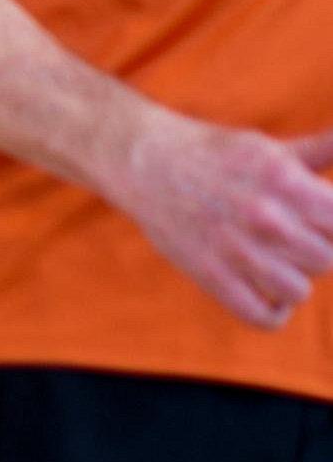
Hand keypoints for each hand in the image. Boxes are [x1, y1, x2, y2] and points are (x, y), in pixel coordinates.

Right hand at [104, 118, 332, 328]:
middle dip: (319, 253)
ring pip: (298, 290)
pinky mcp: (208, 274)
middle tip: (299, 244)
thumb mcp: (269, 147)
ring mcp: (234, 248)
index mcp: (284, 179)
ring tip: (285, 269)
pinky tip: (273, 299)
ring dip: (297, 282)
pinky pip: (259, 314)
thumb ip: (319, 149)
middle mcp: (263, 215)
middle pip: (325, 259)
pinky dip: (275, 314)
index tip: (319, 224)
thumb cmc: (215, 154)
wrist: (146, 164)